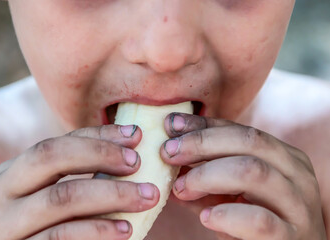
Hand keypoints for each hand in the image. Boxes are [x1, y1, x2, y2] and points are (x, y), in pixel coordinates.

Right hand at [0, 125, 159, 239]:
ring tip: (147, 197)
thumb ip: (78, 178)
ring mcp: (5, 226)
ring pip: (61, 198)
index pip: (57, 142)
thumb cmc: (45, 229)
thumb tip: (130, 148)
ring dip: (112, 194)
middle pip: (50, 157)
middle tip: (138, 162)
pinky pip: (61, 236)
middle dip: (100, 154)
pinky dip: (97, 230)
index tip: (135, 135)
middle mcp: (2, 194)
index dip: (97, 136)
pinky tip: (125, 230)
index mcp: (13, 173)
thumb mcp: (53, 199)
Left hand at [160, 113, 326, 239]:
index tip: (170, 125)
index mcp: (284, 157)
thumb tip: (168, 157)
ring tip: (181, 188)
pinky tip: (206, 217)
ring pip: (252, 171)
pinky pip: (258, 219)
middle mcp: (296, 174)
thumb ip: (205, 176)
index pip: (240, 130)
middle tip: (168, 153)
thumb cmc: (257, 221)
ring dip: (207, 175)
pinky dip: (226, 215)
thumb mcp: (231, 192)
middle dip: (202, 143)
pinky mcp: (290, 237)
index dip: (203, 125)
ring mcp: (298, 205)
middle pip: (249, 141)